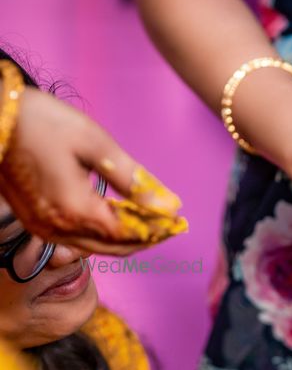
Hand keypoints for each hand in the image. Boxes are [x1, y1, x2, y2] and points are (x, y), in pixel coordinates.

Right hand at [0, 87, 184, 255]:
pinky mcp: (33, 221)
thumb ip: (134, 180)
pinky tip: (116, 216)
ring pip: (95, 247)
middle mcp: (56, 228)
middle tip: (170, 224)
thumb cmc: (42, 122)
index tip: (179, 221)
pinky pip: (76, 238)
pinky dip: (101, 233)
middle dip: (146, 238)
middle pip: (114, 247)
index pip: (129, 235)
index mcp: (74, 209)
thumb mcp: (96, 146)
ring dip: (124, 238)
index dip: (157, 231)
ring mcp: (41, 228)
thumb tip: (169, 205)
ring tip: (149, 220)